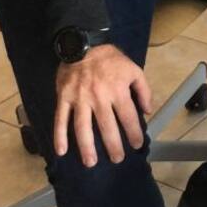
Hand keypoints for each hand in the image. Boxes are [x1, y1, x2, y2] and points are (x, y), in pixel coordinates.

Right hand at [53, 45, 151, 167]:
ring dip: (87, 147)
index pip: (128, 117)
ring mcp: (79, 99)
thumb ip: (143, 90)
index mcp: (117, 90)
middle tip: (117, 159)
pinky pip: (61, 119)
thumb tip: (147, 110)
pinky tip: (61, 151)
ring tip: (91, 162)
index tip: (136, 144)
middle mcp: (99, 97)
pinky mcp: (63, 98)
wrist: (82, 44)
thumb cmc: (110, 59)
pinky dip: (59, 136)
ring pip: (82, 127)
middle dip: (113, 145)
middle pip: (107, 127)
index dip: (134, 133)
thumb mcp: (133, 69)